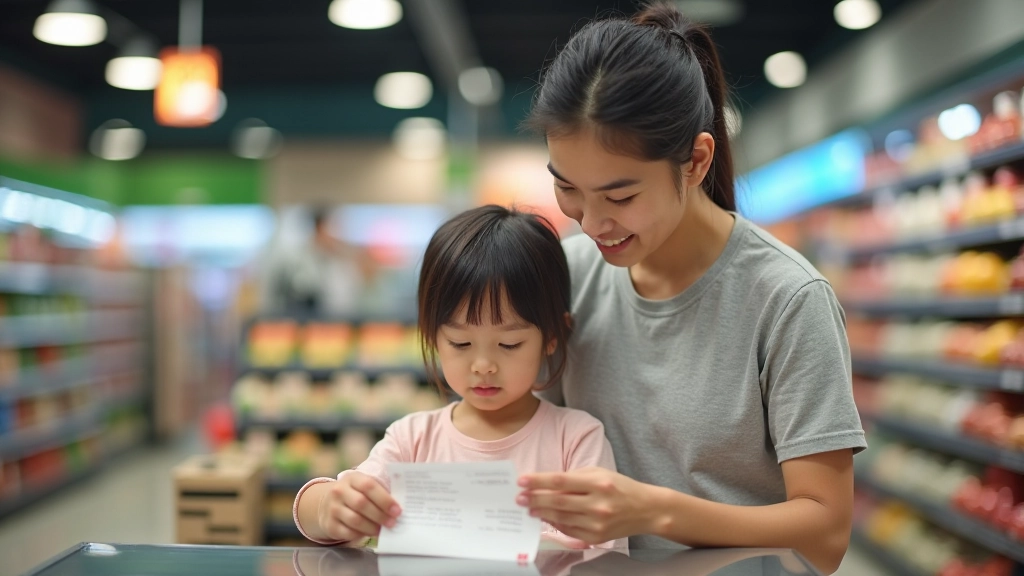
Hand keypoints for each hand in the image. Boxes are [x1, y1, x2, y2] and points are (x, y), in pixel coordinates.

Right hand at [317, 472, 400, 541]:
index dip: (384, 499)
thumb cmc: (354, 495)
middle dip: (380, 515)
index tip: (397, 510)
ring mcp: (332, 508)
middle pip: (362, 503)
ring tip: (382, 530)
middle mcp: (339, 491)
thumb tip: (398, 508)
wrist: (326, 504)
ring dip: (372, 527)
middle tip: (393, 523)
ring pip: (355, 520)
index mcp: (352, 478)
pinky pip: (347, 532)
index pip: (369, 486)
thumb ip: (379, 493)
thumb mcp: (363, 487)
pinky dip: (361, 534)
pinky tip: (369, 534)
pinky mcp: (330, 524)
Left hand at [517, 467, 659, 544]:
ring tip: (528, 507)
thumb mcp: (599, 473)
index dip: (539, 481)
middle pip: (558, 501)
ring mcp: (597, 523)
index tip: (522, 480)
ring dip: (541, 512)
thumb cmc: (620, 487)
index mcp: (598, 483)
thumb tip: (545, 484)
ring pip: (561, 517)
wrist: (646, 510)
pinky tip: (545, 517)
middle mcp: (598, 504)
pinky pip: (569, 530)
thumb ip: (574, 478)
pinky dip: (555, 523)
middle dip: (535, 498)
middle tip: (519, 497)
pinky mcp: (596, 537)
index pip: (561, 481)